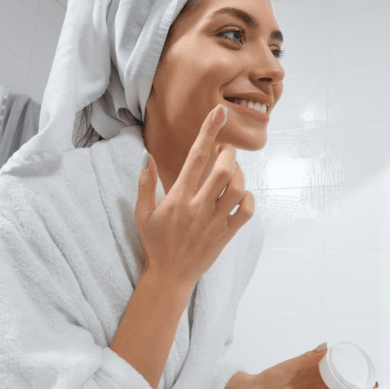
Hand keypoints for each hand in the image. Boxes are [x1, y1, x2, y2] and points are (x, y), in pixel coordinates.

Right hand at [134, 105, 253, 289]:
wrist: (170, 275)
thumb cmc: (155, 242)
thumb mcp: (142, 214)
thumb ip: (145, 184)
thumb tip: (148, 157)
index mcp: (178, 198)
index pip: (196, 158)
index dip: (208, 132)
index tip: (219, 112)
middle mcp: (198, 208)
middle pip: (224, 170)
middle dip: (229, 153)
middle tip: (225, 150)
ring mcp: (215, 221)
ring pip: (237, 188)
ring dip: (238, 173)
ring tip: (231, 172)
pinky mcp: (226, 234)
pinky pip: (246, 210)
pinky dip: (248, 197)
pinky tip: (239, 195)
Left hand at [253, 344, 377, 388]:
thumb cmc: (272, 376)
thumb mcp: (291, 365)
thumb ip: (309, 357)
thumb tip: (327, 345)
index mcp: (315, 365)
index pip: (338, 364)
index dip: (353, 365)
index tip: (367, 367)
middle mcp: (318, 378)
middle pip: (343, 381)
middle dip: (359, 384)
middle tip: (373, 387)